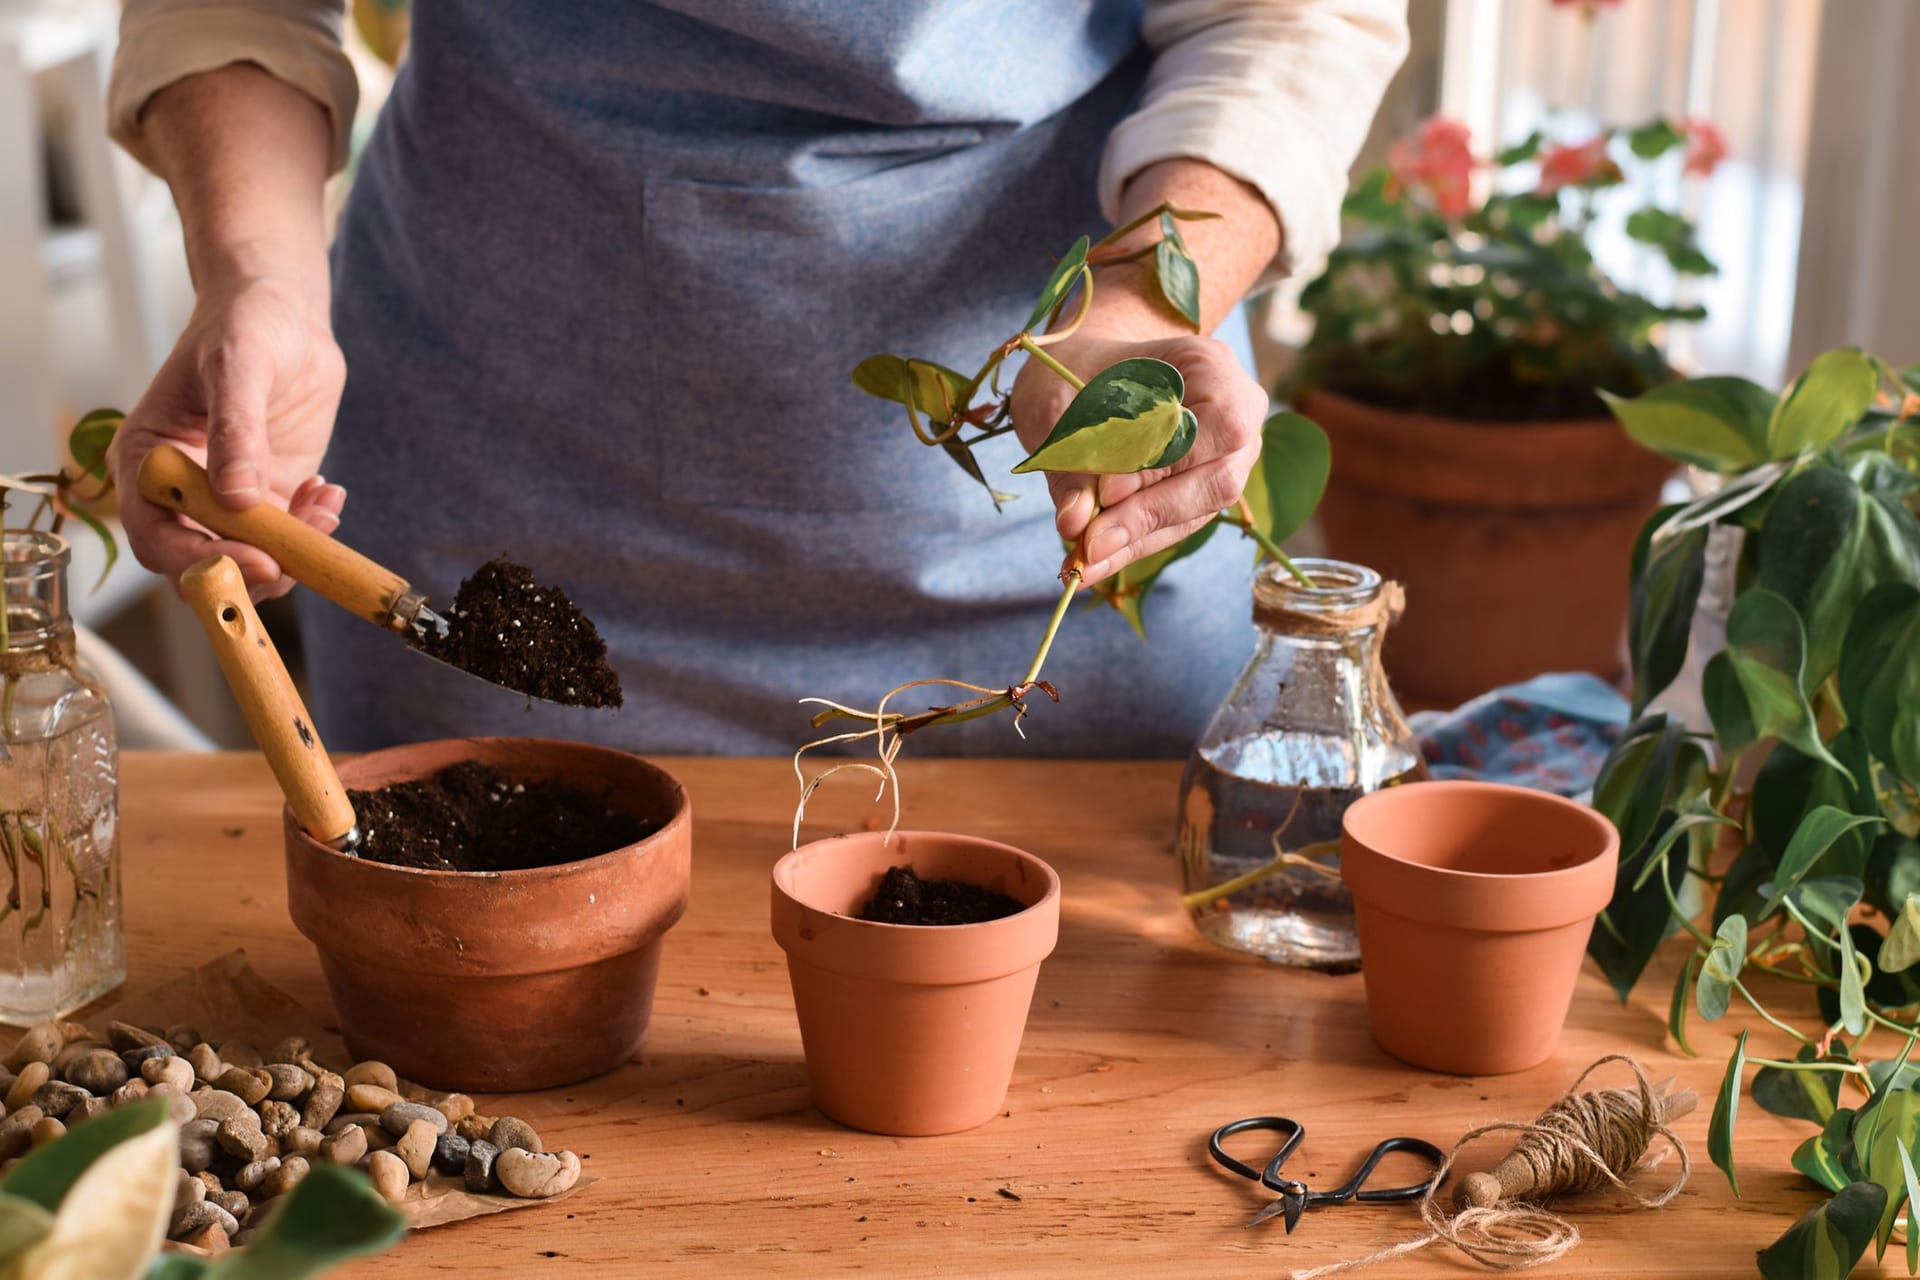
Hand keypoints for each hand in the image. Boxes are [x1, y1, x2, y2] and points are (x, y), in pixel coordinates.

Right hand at [108, 271, 346, 597]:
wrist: (283, 313)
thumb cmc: (243, 325)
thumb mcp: (236, 367)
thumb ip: (236, 432)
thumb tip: (235, 498)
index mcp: (148, 461)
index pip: (156, 535)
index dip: (199, 559)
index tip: (255, 559)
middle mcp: (181, 490)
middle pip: (201, 562)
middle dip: (251, 570)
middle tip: (299, 557)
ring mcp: (228, 499)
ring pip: (251, 559)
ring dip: (293, 552)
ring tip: (323, 507)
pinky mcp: (271, 496)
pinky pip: (290, 538)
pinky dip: (314, 531)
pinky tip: (328, 493)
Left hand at [1009, 274, 1268, 584]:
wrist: (1082, 369)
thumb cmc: (1073, 369)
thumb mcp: (1060, 401)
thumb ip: (1072, 460)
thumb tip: (1075, 523)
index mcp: (1211, 366)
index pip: (1219, 426)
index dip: (1169, 463)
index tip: (1109, 492)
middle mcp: (1236, 412)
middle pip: (1217, 480)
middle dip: (1149, 515)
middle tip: (1089, 543)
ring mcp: (1225, 457)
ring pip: (1195, 512)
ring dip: (1135, 541)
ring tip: (1080, 563)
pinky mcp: (1200, 491)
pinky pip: (1172, 525)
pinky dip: (1128, 545)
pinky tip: (1090, 564)